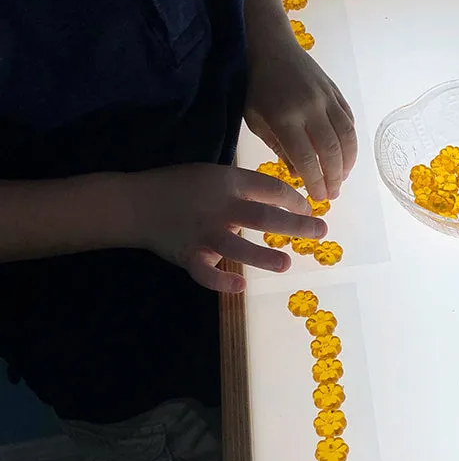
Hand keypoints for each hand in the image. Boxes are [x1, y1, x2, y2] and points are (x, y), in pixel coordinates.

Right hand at [128, 163, 326, 292]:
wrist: (136, 203)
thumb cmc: (182, 187)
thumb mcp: (215, 174)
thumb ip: (246, 186)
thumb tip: (286, 198)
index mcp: (228, 182)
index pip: (270, 189)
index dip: (294, 199)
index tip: (310, 209)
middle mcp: (219, 207)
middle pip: (262, 216)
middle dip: (295, 225)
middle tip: (321, 231)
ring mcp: (204, 233)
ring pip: (237, 245)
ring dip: (263, 256)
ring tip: (286, 264)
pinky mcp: (189, 255)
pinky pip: (205, 271)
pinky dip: (220, 280)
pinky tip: (240, 285)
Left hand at [243, 35, 357, 202]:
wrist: (271, 46)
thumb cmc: (256, 86)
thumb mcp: (256, 120)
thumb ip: (278, 148)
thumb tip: (299, 174)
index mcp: (285, 117)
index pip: (306, 157)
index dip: (315, 181)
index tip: (319, 198)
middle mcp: (311, 108)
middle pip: (331, 150)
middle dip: (335, 177)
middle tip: (333, 194)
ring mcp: (327, 98)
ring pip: (347, 136)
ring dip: (348, 162)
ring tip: (343, 177)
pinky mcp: (336, 92)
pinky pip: (349, 121)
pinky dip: (351, 141)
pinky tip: (346, 154)